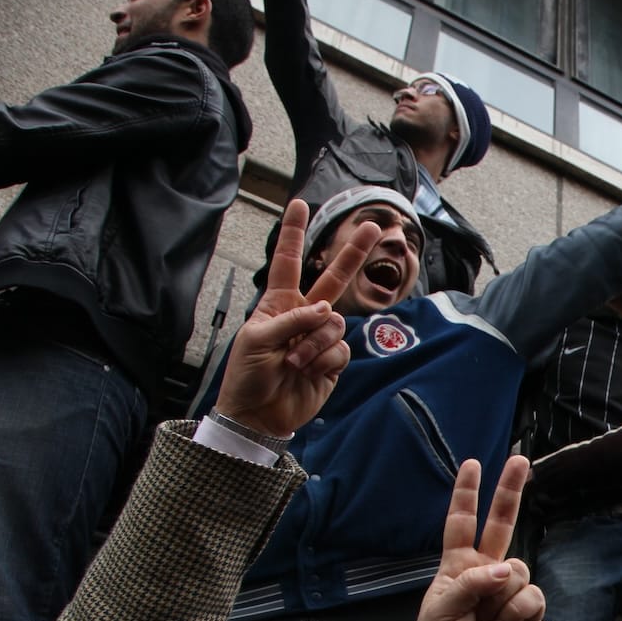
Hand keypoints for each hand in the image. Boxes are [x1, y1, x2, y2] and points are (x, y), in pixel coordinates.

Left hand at [213, 198, 378, 437]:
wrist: (258, 415)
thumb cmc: (248, 374)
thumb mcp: (257, 339)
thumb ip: (292, 319)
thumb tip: (326, 310)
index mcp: (278, 304)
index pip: (287, 262)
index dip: (293, 234)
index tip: (299, 205)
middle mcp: (303, 316)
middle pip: (333, 279)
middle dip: (353, 253)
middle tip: (373, 227)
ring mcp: (319, 338)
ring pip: (335, 324)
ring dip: (316, 343)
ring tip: (295, 363)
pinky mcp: (332, 362)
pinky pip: (340, 350)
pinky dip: (324, 361)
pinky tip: (308, 373)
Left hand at [413, 456, 543, 620]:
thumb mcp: (440, 611)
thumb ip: (470, 583)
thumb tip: (505, 569)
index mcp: (456, 567)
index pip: (461, 523)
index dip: (466, 494)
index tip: (471, 464)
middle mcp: (484, 573)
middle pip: (501, 524)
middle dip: (510, 491)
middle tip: (520, 461)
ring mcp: (507, 592)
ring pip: (518, 568)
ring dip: (501, 594)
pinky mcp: (528, 613)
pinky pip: (531, 595)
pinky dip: (516, 611)